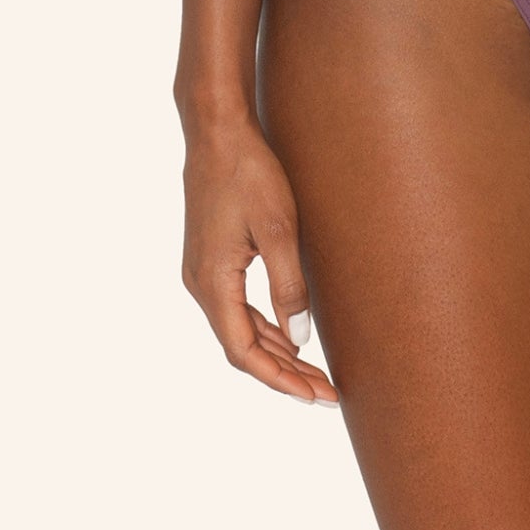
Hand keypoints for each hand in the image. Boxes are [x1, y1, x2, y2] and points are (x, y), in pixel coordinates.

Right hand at [181, 115, 338, 405]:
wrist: (216, 132)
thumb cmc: (248, 173)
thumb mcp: (279, 230)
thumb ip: (289, 288)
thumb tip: (301, 340)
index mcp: (213, 283)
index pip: (244, 352)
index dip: (280, 380)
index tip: (316, 397)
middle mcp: (201, 285)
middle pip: (242, 348)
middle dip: (285, 374)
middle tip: (328, 393)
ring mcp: (202, 274)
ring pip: (239, 330)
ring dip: (276, 354)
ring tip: (316, 373)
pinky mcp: (211, 261)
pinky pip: (236, 309)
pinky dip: (264, 329)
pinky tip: (291, 335)